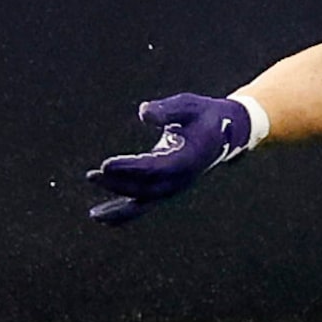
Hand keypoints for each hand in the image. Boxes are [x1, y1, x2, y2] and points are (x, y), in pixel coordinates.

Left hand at [87, 93, 256, 224]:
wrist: (227, 132)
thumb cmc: (205, 115)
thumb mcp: (190, 105)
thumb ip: (168, 109)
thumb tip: (144, 112)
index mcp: (189, 157)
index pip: (155, 167)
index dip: (130, 168)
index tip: (106, 164)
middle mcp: (182, 178)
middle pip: (146, 187)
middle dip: (118, 183)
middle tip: (93, 175)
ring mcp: (176, 186)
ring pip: (144, 201)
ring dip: (118, 203)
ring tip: (93, 209)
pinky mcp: (168, 189)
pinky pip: (144, 205)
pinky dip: (124, 213)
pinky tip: (101, 216)